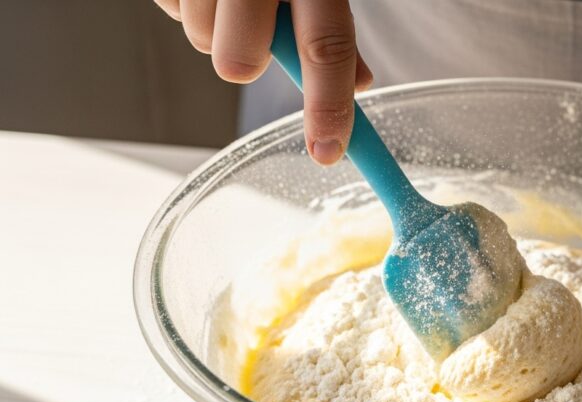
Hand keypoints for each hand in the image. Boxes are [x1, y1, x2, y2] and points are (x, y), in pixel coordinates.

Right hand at [154, 0, 372, 164]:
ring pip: (199, 39)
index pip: (325, 49)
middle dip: (243, 63)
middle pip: (239, 60)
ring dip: (213, 28)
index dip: (327, 108)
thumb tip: (358, 84)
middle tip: (250, 38)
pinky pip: (169, 8)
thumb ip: (329, 22)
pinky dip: (186, 3)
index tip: (327, 152)